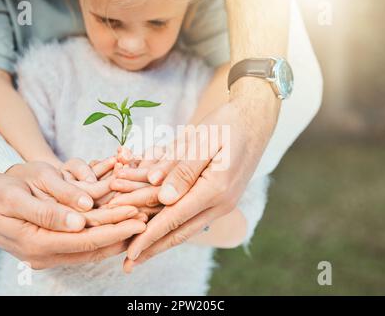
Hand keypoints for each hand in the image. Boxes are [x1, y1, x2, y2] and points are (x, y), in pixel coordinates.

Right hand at [0, 167, 145, 269]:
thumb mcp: (16, 196)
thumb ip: (47, 211)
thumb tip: (79, 222)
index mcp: (38, 243)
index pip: (86, 240)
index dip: (115, 229)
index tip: (138, 218)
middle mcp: (46, 252)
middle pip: (94, 246)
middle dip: (122, 232)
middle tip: (147, 218)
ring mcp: (50, 250)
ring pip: (91, 245)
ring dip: (116, 233)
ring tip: (140, 219)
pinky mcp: (53, 243)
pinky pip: (83, 241)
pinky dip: (102, 231)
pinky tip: (118, 222)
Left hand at [123, 99, 276, 271]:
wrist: (255, 120)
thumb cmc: (228, 124)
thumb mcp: (204, 141)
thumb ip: (183, 169)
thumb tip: (164, 198)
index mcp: (216, 189)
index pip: (174, 218)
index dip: (150, 236)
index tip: (130, 253)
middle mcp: (220, 202)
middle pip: (179, 231)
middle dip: (152, 247)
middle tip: (130, 264)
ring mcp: (221, 202)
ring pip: (185, 226)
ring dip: (161, 239)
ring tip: (140, 252)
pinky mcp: (219, 198)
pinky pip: (192, 215)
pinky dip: (173, 223)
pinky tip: (160, 228)